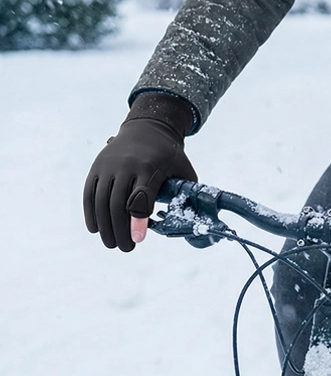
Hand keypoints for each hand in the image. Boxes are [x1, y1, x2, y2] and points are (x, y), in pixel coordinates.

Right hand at [83, 94, 196, 251]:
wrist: (147, 127)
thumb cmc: (169, 154)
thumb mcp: (183, 167)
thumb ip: (187, 190)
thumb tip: (196, 217)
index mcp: (150, 166)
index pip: (141, 198)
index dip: (138, 221)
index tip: (138, 240)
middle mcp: (126, 165)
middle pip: (118, 204)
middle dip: (120, 230)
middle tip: (127, 248)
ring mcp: (108, 166)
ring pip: (101, 202)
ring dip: (105, 227)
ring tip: (112, 244)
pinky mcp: (96, 168)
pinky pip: (89, 194)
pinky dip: (90, 213)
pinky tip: (96, 229)